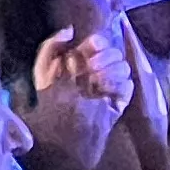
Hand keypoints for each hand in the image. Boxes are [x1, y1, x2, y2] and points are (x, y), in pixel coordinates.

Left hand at [27, 30, 129, 168]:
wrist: (56, 139)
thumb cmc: (47, 103)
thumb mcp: (42, 71)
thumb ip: (51, 46)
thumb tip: (70, 30)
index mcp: (79, 61)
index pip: (98, 42)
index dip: (97, 42)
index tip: (91, 46)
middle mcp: (96, 72)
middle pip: (113, 52)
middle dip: (104, 56)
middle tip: (91, 68)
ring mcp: (108, 88)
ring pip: (123, 67)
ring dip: (111, 71)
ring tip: (96, 82)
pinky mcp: (117, 104)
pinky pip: (128, 87)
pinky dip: (119, 86)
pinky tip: (105, 92)